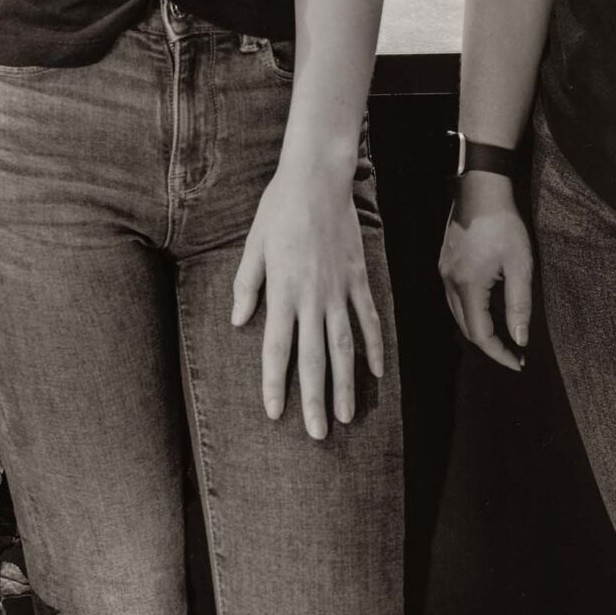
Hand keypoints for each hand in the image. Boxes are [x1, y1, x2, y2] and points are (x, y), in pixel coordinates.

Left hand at [231, 157, 383, 438]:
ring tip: (346, 416)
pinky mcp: (358, 278)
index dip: (275, 384)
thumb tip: (239, 321)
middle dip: (315, 399)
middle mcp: (312, 298)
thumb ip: (247, 286)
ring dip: (345, 384)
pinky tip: (376, 373)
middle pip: (314, 358)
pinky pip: (367, 319)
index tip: (275, 413)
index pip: (277, 349)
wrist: (318, 179)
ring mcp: (339, 290)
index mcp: (282, 292)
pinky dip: (373, 346)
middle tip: (318, 435)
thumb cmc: (279, 210)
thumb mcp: (253, 246)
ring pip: (344, 347)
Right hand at [439, 173, 534, 370]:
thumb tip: (520, 339)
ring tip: (504, 335)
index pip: (480, 335)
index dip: (500, 353)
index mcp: (468, 287)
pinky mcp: (445, 262)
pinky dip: (471, 311)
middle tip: (515, 353)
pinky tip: (488, 308)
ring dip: (480, 329)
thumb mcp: (520, 265)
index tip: (519, 363)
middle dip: (490, 345)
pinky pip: (454, 297)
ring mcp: (444, 272)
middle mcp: (450, 283)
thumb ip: (518, 305)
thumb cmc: (503, 224)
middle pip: (466, 328)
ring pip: (458, 313)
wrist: (480, 188)